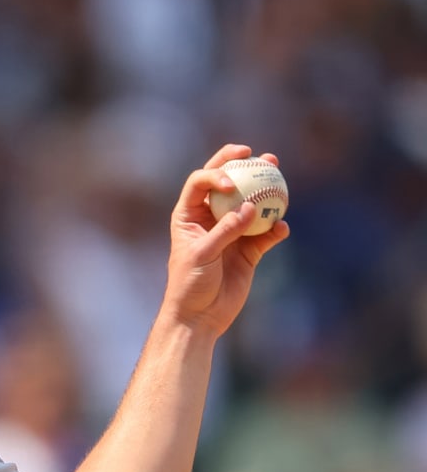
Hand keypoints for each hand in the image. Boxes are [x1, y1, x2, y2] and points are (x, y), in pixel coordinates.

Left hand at [163, 143, 289, 336]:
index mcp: (189, 215)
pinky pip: (266, 233)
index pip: (200, 183)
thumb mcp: (202, 255)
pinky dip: (275, 228)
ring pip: (252, 205)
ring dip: (266, 191)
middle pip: (228, 185)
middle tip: (260, 155)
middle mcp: (210, 219)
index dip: (215, 173)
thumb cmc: (189, 284)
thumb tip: (250, 208)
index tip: (231, 182)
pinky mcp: (249, 250)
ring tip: (280, 176)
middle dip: (242, 166)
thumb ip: (225, 231)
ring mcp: (231, 233)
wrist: (200, 316)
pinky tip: (282, 226)